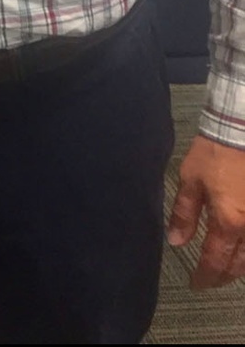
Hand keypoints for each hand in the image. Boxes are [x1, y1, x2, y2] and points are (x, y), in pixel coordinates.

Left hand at [168, 135, 244, 287]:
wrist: (240, 132)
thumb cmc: (214, 155)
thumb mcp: (190, 181)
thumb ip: (184, 213)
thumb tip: (176, 241)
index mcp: (228, 222)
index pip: (215, 260)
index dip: (205, 275)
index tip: (196, 284)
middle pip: (239, 264)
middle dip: (224, 275)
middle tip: (211, 278)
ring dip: (240, 266)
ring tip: (227, 268)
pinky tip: (242, 248)